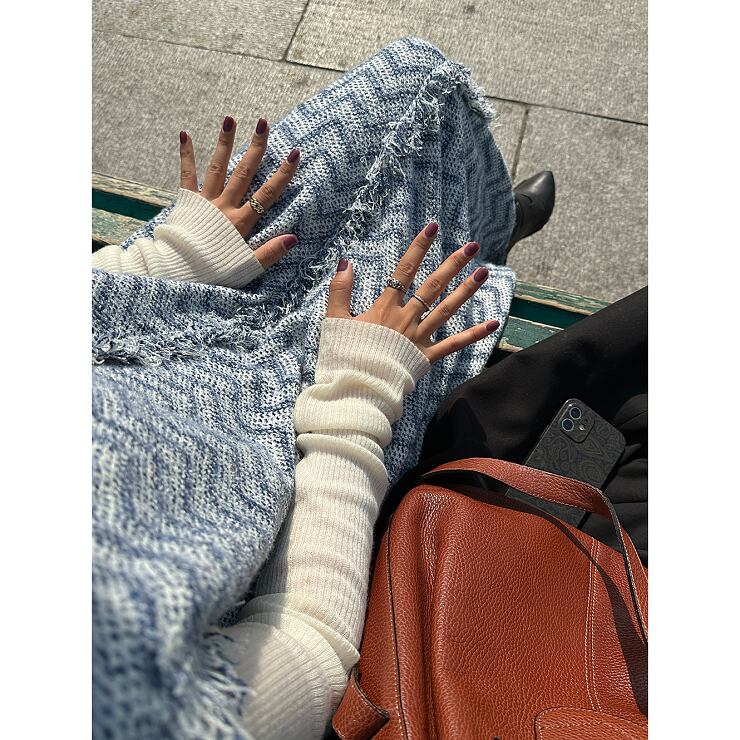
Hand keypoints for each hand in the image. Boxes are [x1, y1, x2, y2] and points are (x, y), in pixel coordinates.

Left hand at [179, 116, 300, 268]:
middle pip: (243, 173)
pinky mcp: (187, 202)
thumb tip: (293, 239)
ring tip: (229, 119)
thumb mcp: (246, 266)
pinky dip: (186, 155)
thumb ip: (269, 253)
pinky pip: (187, 175)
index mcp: (240, 222)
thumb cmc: (214, 270)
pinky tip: (185, 134)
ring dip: (224, 142)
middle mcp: (224, 206)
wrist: (179, 270)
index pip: (266, 195)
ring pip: (218, 167)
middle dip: (255, 148)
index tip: (294, 154)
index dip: (282, 175)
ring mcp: (205, 201)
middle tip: (263, 124)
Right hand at [326, 223, 499, 363]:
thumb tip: (345, 262)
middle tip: (472, 247)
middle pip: (433, 286)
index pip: (404, 271)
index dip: (419, 247)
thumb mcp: (334, 320)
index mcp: (385, 308)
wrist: (355, 386)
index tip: (433, 228)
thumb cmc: (343, 355)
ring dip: (466, 290)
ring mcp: (419, 337)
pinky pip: (453, 345)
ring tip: (484, 272)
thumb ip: (340, 290)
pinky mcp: (426, 357)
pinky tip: (493, 324)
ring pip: (446, 310)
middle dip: (453, 264)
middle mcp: (406, 318)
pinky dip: (473, 335)